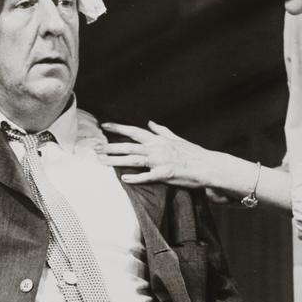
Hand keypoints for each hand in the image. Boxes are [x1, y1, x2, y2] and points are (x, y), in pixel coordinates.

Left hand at [97, 120, 218, 188]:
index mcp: (157, 139)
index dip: (118, 128)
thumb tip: (150, 123)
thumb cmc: (191, 152)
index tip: (103, 126)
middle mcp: (156, 148)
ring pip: (133, 160)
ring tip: (102, 162)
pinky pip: (147, 176)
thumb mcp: (175, 138)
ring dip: (116, 161)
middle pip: (128, 146)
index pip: (133, 131)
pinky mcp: (164, 174)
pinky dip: (135, 178)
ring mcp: (159, 161)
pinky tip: (124, 179)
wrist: (206, 165)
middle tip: (96, 149)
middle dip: (110, 147)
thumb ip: (161, 131)